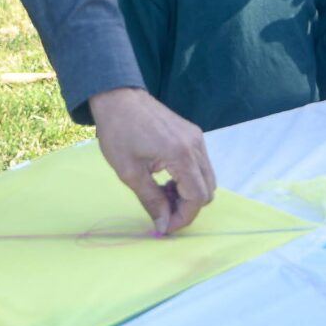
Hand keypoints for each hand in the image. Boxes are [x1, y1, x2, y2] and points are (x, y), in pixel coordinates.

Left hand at [88, 86, 215, 235]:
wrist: (118, 98)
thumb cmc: (119, 133)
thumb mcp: (130, 172)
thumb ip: (151, 201)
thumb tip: (164, 226)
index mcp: (181, 155)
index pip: (197, 198)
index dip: (183, 218)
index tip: (165, 226)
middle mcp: (196, 146)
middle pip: (207, 190)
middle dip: (187, 207)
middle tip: (162, 210)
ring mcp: (196, 138)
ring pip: (207, 178)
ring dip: (189, 194)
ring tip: (162, 194)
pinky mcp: (193, 133)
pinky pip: (201, 165)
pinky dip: (189, 179)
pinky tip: (167, 178)